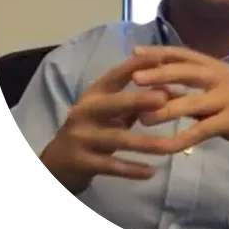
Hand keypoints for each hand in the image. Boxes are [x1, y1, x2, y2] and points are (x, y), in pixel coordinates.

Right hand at [40, 56, 173, 193]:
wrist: (58, 162)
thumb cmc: (95, 129)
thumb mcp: (112, 111)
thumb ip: (137, 101)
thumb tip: (170, 89)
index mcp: (94, 94)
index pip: (115, 75)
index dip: (136, 66)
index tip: (159, 57)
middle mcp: (85, 111)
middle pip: (113, 104)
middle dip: (139, 100)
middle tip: (164, 98)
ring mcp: (81, 137)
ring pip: (117, 138)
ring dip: (144, 143)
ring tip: (168, 147)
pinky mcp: (81, 162)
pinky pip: (111, 166)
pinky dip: (131, 169)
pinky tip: (151, 172)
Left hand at [131, 46, 228, 163]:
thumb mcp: (215, 98)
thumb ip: (190, 93)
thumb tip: (157, 90)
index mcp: (218, 67)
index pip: (185, 54)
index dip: (160, 53)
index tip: (135, 53)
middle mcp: (224, 77)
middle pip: (187, 71)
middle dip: (159, 73)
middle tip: (134, 78)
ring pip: (192, 101)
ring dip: (166, 109)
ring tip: (142, 118)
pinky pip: (202, 130)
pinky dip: (182, 139)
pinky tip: (166, 148)